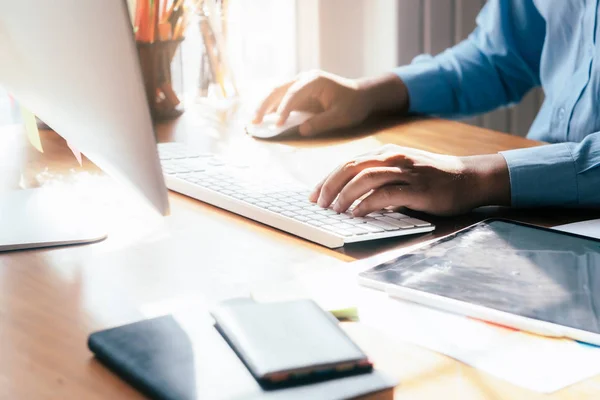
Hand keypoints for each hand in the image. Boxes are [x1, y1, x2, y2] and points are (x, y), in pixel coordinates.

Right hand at [252, 70, 408, 136]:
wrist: (360, 95)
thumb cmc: (353, 105)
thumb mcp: (341, 116)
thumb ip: (322, 122)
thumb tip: (301, 130)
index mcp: (314, 80)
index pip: (293, 93)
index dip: (284, 108)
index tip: (278, 124)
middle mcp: (304, 78)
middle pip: (278, 89)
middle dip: (264, 105)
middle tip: (254, 122)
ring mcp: (299, 84)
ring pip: (275, 92)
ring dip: (263, 106)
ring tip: (252, 122)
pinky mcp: (298, 93)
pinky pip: (280, 99)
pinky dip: (270, 108)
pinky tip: (263, 120)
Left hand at [309, 145, 510, 215]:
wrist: (469, 178)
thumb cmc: (433, 179)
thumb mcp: (401, 172)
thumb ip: (378, 179)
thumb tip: (350, 198)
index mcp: (385, 153)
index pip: (347, 164)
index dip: (327, 180)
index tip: (314, 196)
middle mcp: (392, 158)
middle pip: (350, 168)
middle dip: (330, 187)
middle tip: (318, 205)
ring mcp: (405, 171)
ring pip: (364, 179)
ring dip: (344, 196)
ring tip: (334, 211)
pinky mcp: (417, 188)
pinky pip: (385, 194)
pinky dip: (367, 204)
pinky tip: (357, 214)